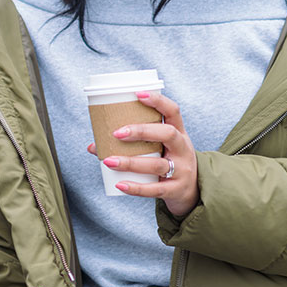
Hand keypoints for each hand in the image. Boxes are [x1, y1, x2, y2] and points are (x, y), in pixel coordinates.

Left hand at [89, 91, 198, 216]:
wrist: (191, 191)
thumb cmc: (168, 162)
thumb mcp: (160, 148)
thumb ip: (132, 143)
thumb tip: (94, 145)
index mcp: (179, 133)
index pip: (173, 112)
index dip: (157, 101)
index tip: (138, 94)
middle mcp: (183, 149)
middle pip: (167, 134)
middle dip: (141, 131)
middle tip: (116, 133)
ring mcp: (182, 170)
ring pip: (157, 164)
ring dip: (130, 162)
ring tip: (108, 161)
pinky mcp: (176, 189)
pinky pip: (155, 189)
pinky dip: (136, 188)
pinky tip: (120, 185)